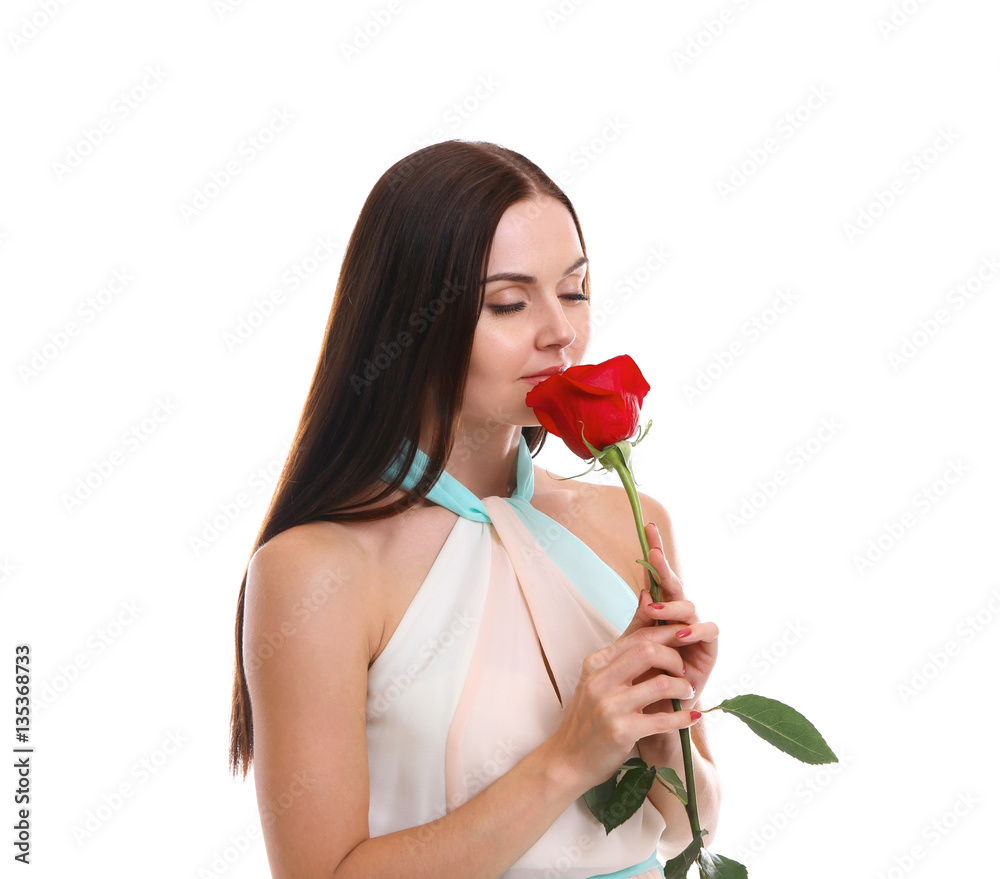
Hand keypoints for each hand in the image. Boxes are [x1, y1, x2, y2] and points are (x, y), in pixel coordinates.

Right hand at [550, 614, 702, 792]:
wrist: (567, 760)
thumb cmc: (588, 719)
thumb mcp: (597, 681)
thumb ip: (621, 656)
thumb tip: (645, 616)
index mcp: (596, 663)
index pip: (638, 637)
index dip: (668, 635)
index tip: (685, 642)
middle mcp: (599, 680)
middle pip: (649, 651)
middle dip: (676, 659)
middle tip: (685, 672)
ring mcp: (609, 706)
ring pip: (660, 683)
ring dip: (682, 688)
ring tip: (687, 693)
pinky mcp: (620, 731)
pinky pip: (662, 720)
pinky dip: (682, 718)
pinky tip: (691, 718)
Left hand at [629, 522, 718, 765]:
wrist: (654, 724)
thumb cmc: (641, 686)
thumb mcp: (633, 651)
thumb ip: (640, 623)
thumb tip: (643, 590)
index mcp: (657, 616)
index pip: (655, 580)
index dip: (654, 555)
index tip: (647, 527)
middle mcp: (679, 621)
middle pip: (676, 586)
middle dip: (667, 567)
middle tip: (654, 555)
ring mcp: (695, 635)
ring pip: (691, 607)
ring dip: (674, 607)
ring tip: (654, 613)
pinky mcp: (710, 653)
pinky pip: (711, 633)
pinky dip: (696, 631)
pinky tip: (681, 634)